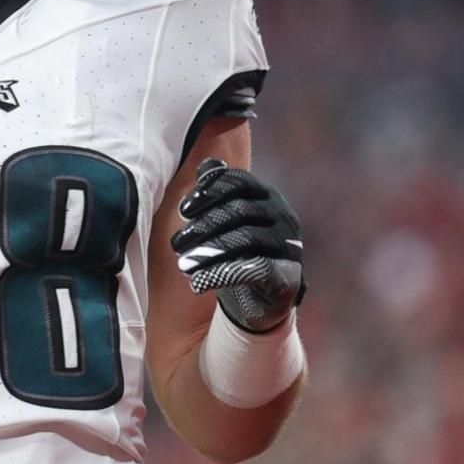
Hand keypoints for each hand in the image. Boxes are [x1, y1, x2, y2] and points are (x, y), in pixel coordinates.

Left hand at [170, 159, 304, 332]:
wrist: (260, 298)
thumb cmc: (237, 251)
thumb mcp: (224, 221)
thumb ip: (217, 193)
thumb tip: (206, 166)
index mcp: (267, 196)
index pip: (240, 182)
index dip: (210, 191)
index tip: (183, 210)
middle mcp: (283, 216)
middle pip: (240, 211)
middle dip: (204, 226)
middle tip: (175, 243)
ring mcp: (288, 245)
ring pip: (247, 238)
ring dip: (210, 251)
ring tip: (183, 264)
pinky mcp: (288, 274)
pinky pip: (255, 268)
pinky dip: (222, 274)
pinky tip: (198, 281)